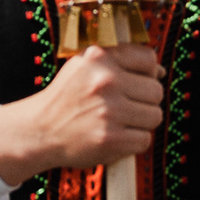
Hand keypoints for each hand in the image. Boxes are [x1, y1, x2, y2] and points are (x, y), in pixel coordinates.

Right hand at [0, 43, 162, 186]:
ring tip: (120, 122)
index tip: (136, 82)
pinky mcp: (111, 139)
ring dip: (141, 122)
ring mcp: (109, 111)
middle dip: (144, 100)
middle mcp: (105, 81)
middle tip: (124, 106)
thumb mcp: (84, 66)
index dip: (147, 72)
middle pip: (155, 90)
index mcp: (98, 57)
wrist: (40, 131)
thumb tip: (159, 71)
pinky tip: (115, 137)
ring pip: (154, 115)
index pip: (148, 59)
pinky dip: (133, 142)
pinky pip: (144, 139)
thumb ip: (119, 61)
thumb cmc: (67, 98)